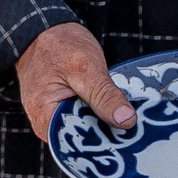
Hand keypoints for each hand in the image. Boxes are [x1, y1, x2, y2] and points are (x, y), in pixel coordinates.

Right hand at [16, 22, 135, 141]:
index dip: (102, 146)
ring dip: (104, 127)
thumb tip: (126, 121)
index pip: (75, 147)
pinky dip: (98, 118)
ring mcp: (52, 119)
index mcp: (44, 116)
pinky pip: (82, 122)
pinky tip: (116, 114)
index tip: (128, 142)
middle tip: (135, 132)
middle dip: (106, 138)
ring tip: (128, 122)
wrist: (42, 30)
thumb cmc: (58, 44)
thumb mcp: (87, 67)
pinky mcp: (62, 112)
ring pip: (83, 133)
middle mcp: (45, 124)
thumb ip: (105, 96)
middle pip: (80, 143)